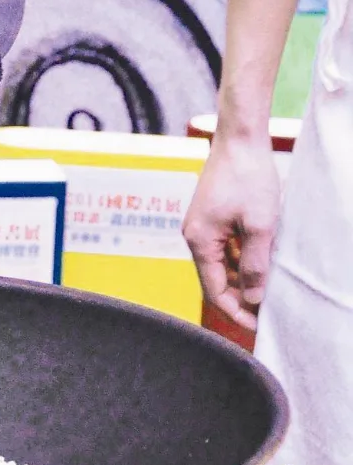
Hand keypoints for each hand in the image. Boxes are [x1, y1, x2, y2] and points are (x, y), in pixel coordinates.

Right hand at [182, 133, 280, 334]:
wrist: (240, 139)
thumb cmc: (248, 178)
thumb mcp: (259, 226)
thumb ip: (255, 265)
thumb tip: (254, 298)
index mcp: (199, 241)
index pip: (214, 291)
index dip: (236, 312)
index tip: (258, 326)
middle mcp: (194, 235)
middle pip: (216, 280)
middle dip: (241, 297)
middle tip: (268, 311)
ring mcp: (202, 225)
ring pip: (223, 264)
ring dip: (244, 277)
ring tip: (270, 285)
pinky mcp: (212, 216)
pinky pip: (225, 248)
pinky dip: (242, 258)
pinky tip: (263, 260)